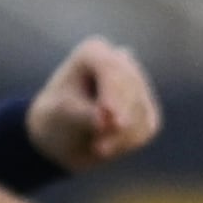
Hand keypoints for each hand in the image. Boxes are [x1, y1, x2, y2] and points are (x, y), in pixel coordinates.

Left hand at [28, 38, 160, 173]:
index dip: (113, 91)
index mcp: (93, 51)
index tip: (111, 117)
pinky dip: (126, 143)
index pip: (110, 67)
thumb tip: (110, 121)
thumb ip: (83, 115)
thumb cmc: (55, 117)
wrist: (62, 136)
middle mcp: (121, 62)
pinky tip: (107, 146)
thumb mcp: (59, 115)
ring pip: (140, 111)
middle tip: (99, 150)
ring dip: (119, 137)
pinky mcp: (147, 109)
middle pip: (130, 89)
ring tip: (96, 149)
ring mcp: (138, 85)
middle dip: (117, 119)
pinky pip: (146, 127)